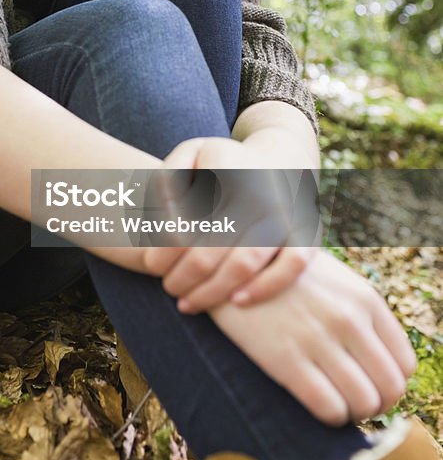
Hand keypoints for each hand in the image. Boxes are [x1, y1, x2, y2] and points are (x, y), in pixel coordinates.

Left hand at [143, 137, 318, 310]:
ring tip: (187, 302)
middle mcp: (256, 182)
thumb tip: (160, 225)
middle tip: (167, 287)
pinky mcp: (308, 228)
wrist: (278, 162)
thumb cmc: (219, 167)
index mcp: (222, 160)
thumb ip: (166, 180)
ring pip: (244, 262)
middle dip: (182, 275)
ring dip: (211, 290)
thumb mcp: (188, 156)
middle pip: (209, 246)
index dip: (164, 249)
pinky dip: (265, 287)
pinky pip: (292, 265)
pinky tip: (236, 303)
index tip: (150, 263)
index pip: (183, 218)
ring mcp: (284, 208)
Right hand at [208, 250, 417, 425]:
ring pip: (364, 403)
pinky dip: (329, 417)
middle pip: (390, 388)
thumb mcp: (331, 280)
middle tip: (352, 402)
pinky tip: (315, 405)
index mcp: (364, 298)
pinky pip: (329, 408)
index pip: (404, 363)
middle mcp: (349, 318)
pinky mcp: (286, 358)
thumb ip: (359, 312)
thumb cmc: (280, 277)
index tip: (369, 387)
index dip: (389, 385)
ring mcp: (319, 338)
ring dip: (352, 413)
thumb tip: (378, 360)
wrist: (225, 265)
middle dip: (375, 404)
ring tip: (334, 404)